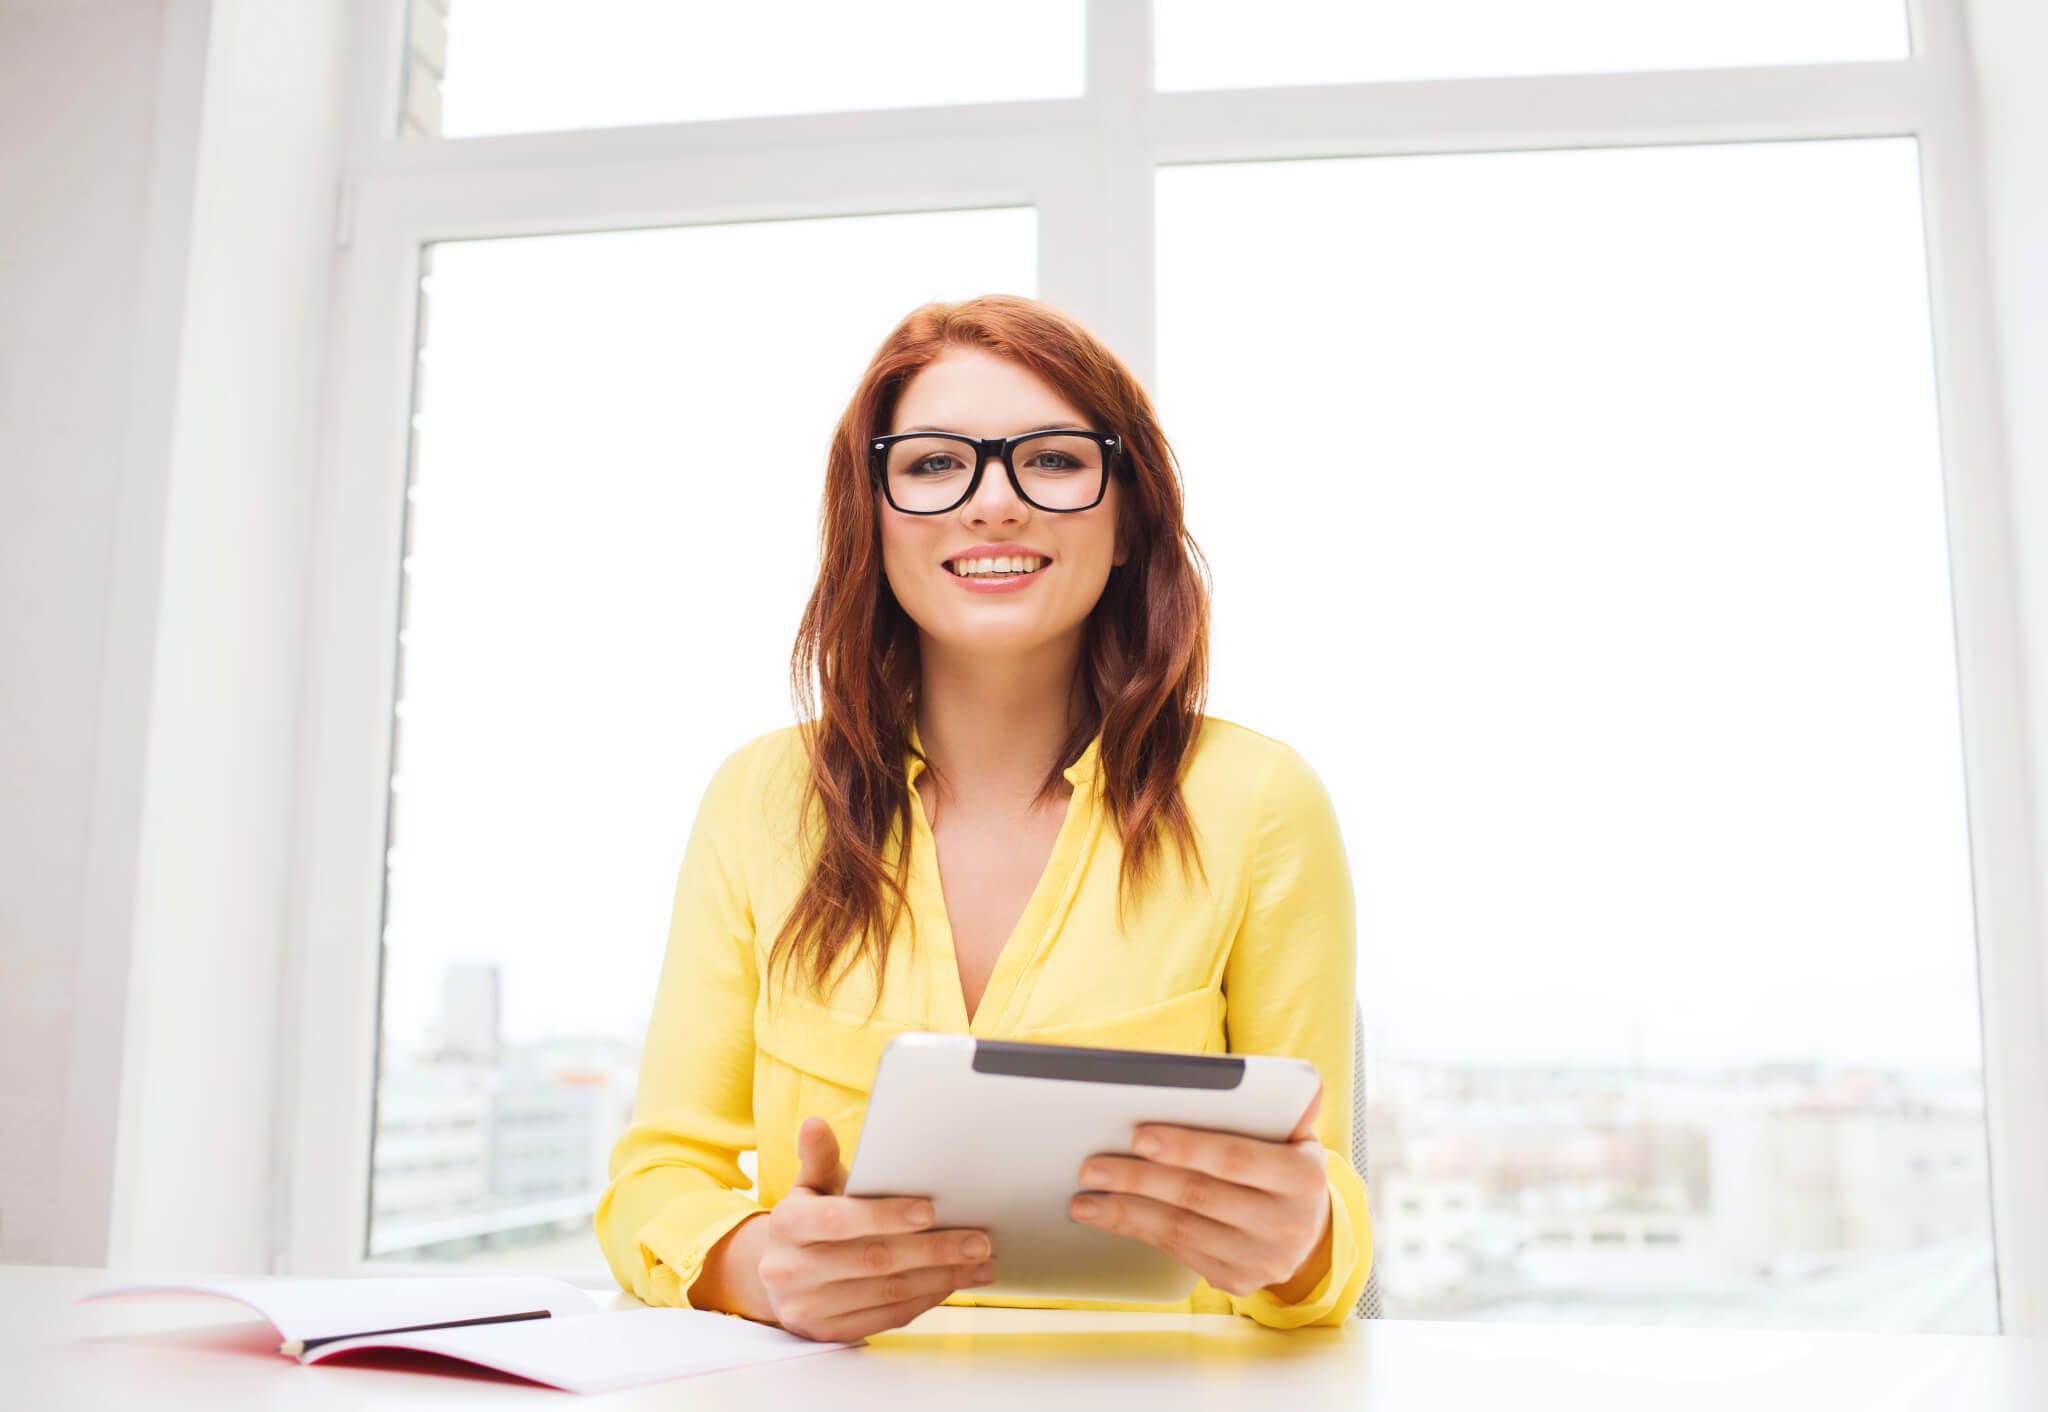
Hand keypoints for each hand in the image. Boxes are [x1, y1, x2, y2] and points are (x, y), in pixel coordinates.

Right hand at [755, 1116, 996, 1341]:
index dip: (885, 1216)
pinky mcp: (828, 1333)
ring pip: (887, 1292)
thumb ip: (819, 1158)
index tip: (929, 1210)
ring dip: (940, 1277)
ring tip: (977, 1262)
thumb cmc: (808, 1220)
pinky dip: (924, 1299)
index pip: (839, 1220)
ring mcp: (808, 1307)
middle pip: (873, 1260)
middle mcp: (791, 1270)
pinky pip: (886, 1317)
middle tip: (978, 1240)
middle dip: (933, 1249)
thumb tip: (815, 1124)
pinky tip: (951, 1283)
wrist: (778, 1274)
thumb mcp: (809, 1186)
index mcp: (787, 1225)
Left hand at [1070, 1080, 1332, 1298]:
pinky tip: (1108, 1217)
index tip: (1138, 1136)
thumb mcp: (1295, 1135)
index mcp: (1303, 1177)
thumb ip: (1274, 1108)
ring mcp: (1262, 1259)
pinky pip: (1179, 1251)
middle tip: (1093, 1167)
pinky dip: (1139, 1231)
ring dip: (1126, 1212)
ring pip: (1181, 1230)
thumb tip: (1249, 1081)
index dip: (1186, 1147)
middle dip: (1138, 1180)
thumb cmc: (1286, 1165)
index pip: (1236, 1159)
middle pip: (1198, 1196)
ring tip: (1085, 1198)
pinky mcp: (1238, 1280)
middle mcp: (1288, 1223)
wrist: (1311, 1230)